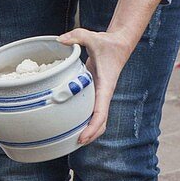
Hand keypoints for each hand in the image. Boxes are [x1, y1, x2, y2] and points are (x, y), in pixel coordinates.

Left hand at [57, 28, 133, 145]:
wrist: (119, 43)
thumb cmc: (107, 43)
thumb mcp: (91, 37)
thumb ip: (77, 36)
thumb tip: (60, 39)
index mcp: (105, 86)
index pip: (101, 112)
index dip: (92, 127)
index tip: (82, 137)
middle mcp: (104, 93)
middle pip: (101, 122)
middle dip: (91, 135)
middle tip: (75, 143)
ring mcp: (101, 94)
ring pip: (99, 119)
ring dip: (90, 130)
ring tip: (74, 140)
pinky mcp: (97, 92)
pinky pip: (93, 110)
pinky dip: (87, 120)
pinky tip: (75, 124)